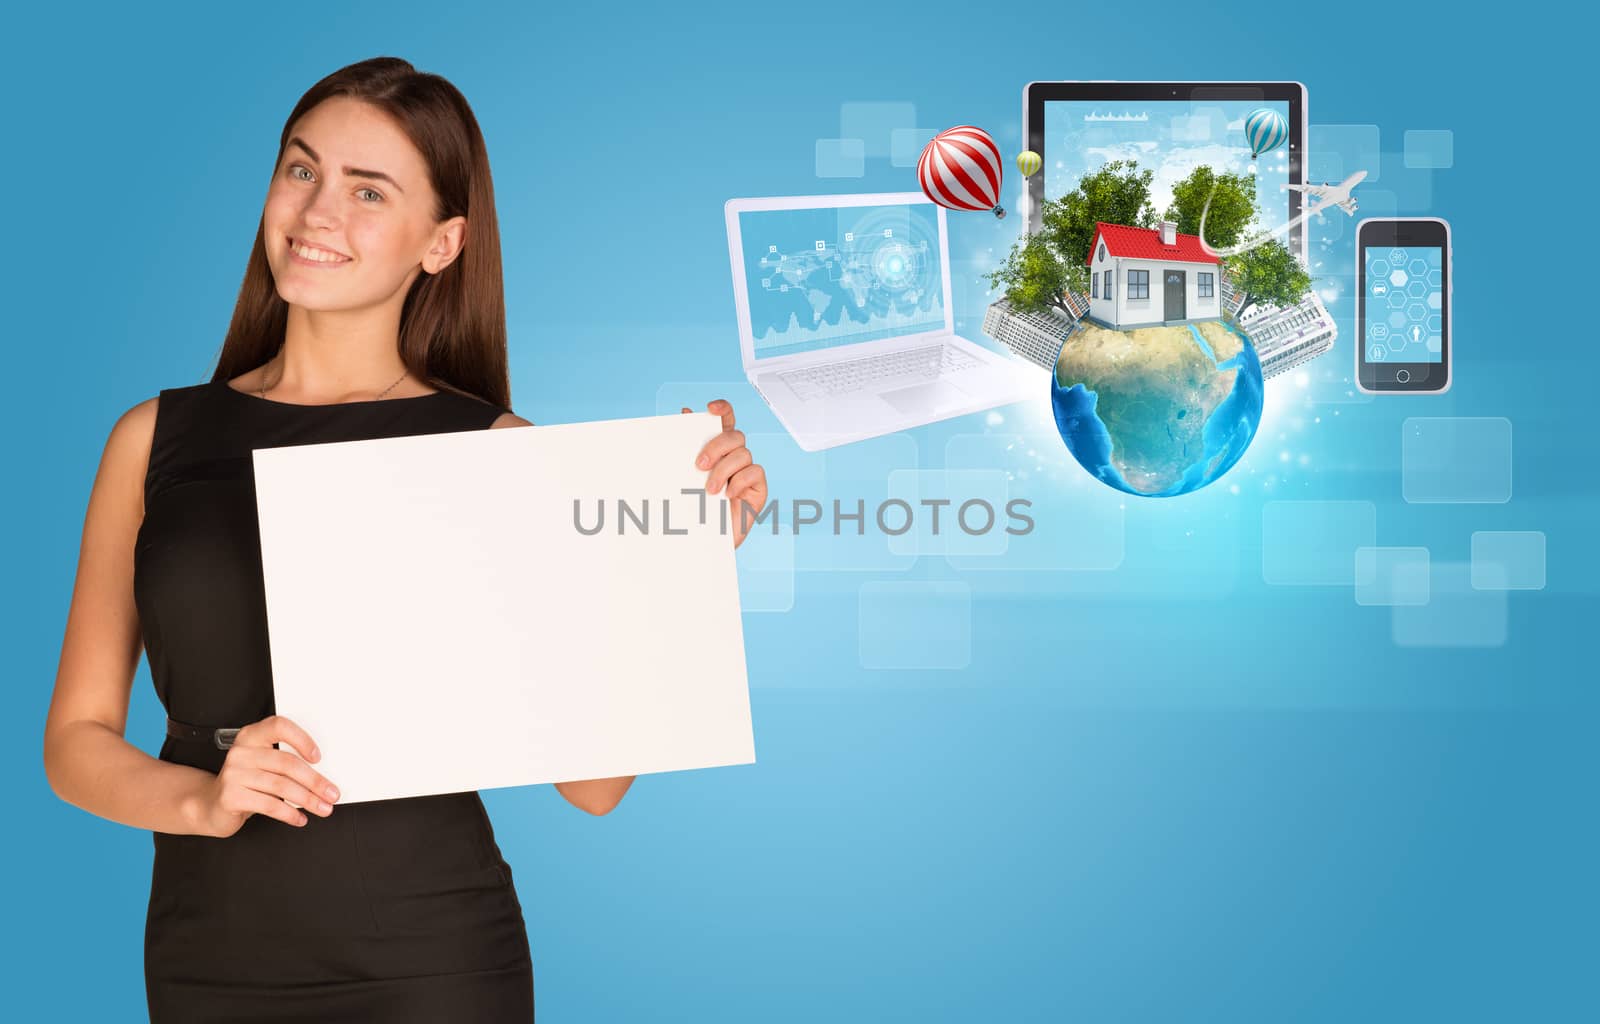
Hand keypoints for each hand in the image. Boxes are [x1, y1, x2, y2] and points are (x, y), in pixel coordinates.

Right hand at [196, 715, 340, 836]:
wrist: (211, 804)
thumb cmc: (245, 783)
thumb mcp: (263, 765)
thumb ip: (285, 763)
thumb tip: (322, 777)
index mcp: (252, 736)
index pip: (279, 726)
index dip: (302, 739)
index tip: (318, 758)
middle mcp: (241, 752)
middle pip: (287, 763)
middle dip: (315, 781)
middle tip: (332, 794)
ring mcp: (233, 774)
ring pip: (281, 786)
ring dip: (308, 800)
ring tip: (322, 808)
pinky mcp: (230, 796)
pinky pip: (269, 805)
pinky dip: (289, 813)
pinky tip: (299, 818)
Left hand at [683, 399, 767, 548]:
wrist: (704, 543)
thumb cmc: (695, 510)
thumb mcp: (685, 477)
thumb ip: (687, 448)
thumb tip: (685, 414)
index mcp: (718, 449)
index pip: (725, 420)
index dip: (722, 409)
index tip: (710, 408)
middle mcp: (734, 457)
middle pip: (735, 435)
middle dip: (716, 446)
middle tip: (699, 464)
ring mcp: (747, 472)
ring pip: (743, 453)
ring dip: (723, 470)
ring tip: (709, 490)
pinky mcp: (758, 488)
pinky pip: (755, 472)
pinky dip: (740, 481)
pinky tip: (728, 494)